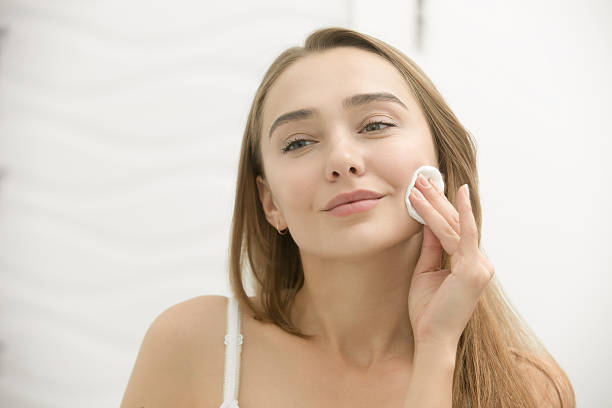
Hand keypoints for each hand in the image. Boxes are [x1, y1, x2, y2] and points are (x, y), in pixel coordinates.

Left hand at [407, 174, 494, 349]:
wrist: (432, 337)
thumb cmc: (428, 310)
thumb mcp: (426, 271)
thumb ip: (431, 247)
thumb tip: (428, 222)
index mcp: (470, 265)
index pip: (455, 230)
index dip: (440, 209)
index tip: (425, 190)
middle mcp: (479, 263)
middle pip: (456, 224)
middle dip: (437, 200)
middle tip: (421, 178)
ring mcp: (479, 266)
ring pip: (455, 226)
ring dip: (436, 203)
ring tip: (419, 185)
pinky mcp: (473, 269)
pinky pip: (465, 234)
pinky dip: (461, 212)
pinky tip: (457, 193)